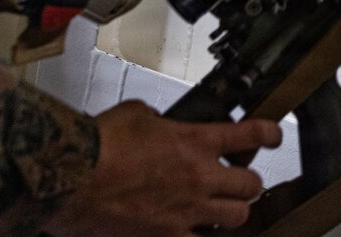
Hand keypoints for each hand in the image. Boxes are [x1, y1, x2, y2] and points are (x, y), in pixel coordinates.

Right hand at [42, 101, 282, 235]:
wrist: (68, 177)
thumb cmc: (97, 146)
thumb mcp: (136, 116)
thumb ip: (159, 121)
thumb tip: (160, 125)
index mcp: (196, 141)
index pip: (253, 135)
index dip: (270, 135)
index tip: (273, 136)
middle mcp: (200, 177)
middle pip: (252, 184)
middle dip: (248, 182)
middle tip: (239, 181)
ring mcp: (187, 211)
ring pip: (237, 217)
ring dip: (233, 212)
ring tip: (223, 210)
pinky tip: (196, 233)